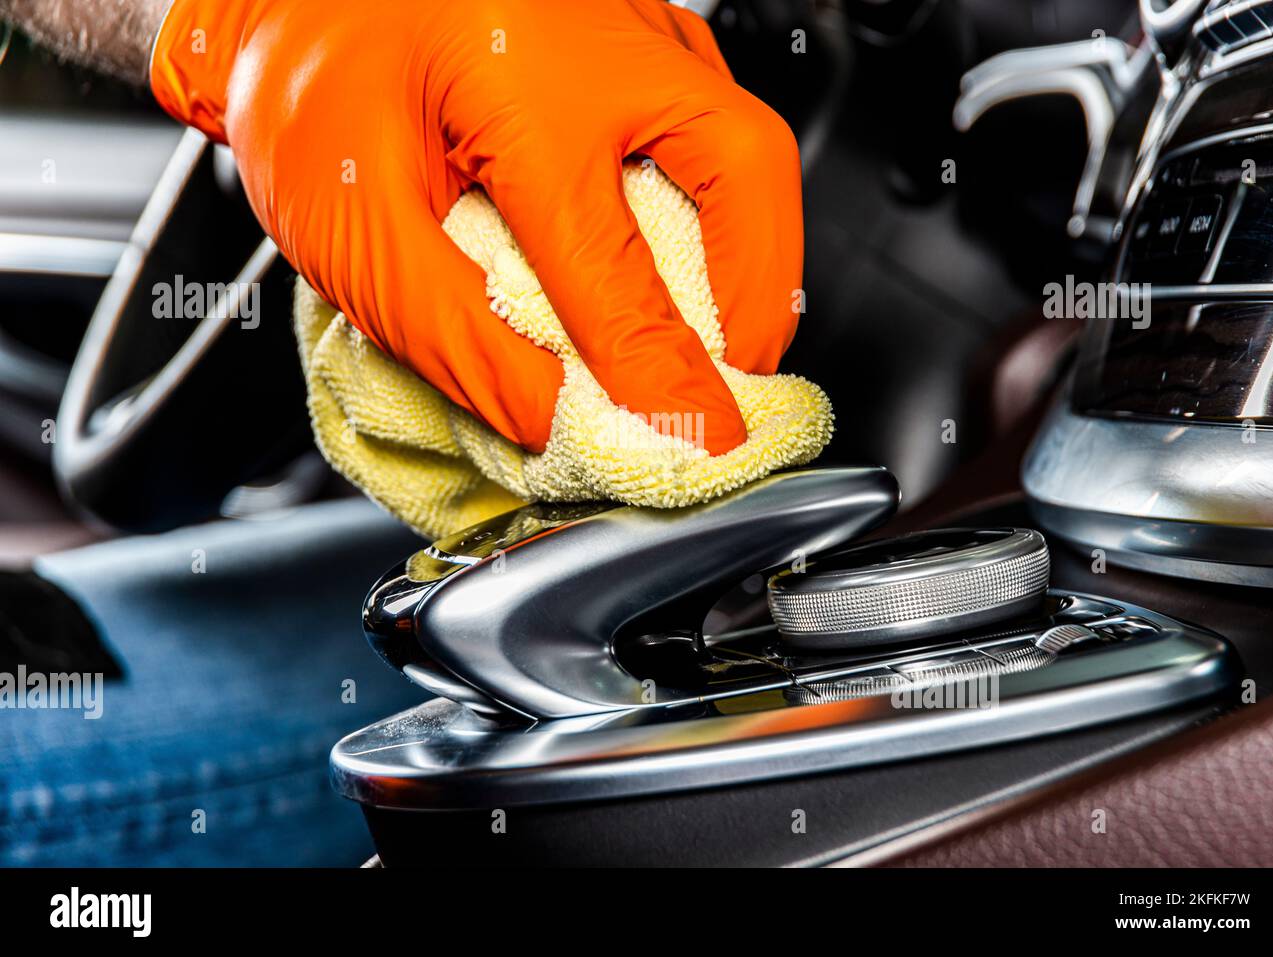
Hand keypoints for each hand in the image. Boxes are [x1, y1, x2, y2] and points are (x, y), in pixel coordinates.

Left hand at [151, 0, 802, 453]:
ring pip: (744, 144)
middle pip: (746, 169)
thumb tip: (550, 414)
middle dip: (761, 296)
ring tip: (719, 337)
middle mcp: (600, 40)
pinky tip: (683, 261)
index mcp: (519, 88)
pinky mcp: (639, 29)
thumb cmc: (313, 84)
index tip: (691, 439)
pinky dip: (718, 207)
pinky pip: (712, 123)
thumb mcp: (350, 225)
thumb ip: (451, 331)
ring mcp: (632, 22)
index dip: (660, 372)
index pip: (616, 266)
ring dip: (750, 254)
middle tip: (740, 379)